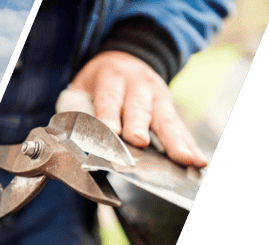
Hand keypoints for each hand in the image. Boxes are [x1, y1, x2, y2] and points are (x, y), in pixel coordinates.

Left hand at [71, 51, 208, 167]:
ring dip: (176, 142)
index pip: (108, 99)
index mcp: (111, 78)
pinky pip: (181, 128)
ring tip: (187, 160)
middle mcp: (138, 85)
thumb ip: (77, 107)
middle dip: (138, 126)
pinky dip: (189, 145)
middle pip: (138, 108)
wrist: (127, 58)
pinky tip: (198, 161)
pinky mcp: (170, 109)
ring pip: (166, 120)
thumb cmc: (100, 81)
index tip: (110, 132)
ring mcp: (158, 97)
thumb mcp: (83, 85)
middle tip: (138, 142)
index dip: (108, 116)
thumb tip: (70, 135)